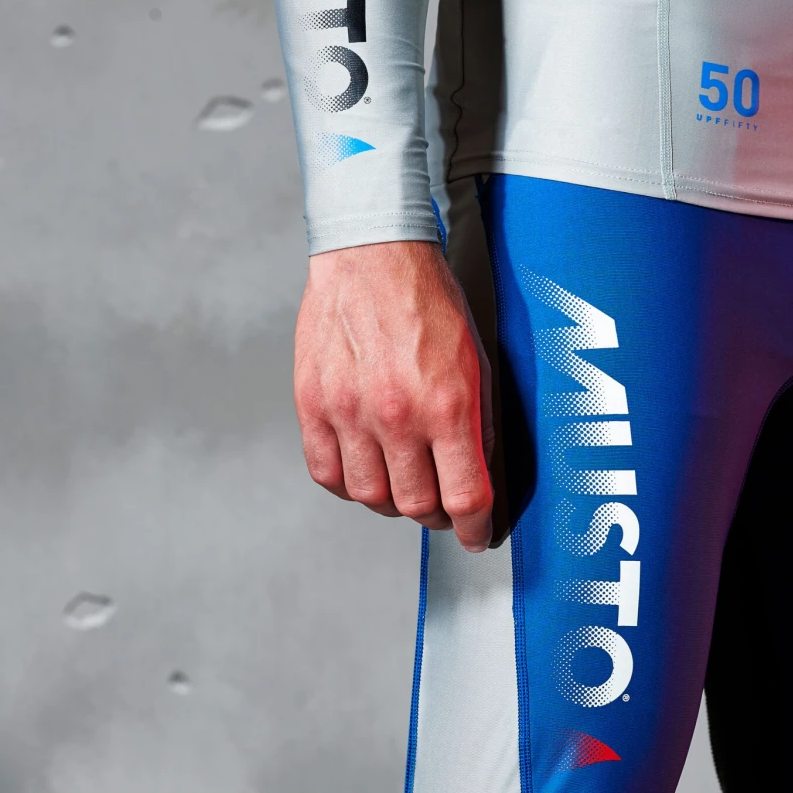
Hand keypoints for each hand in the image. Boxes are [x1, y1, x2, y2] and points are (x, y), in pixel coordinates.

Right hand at [293, 240, 495, 550]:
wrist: (373, 256)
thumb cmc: (428, 300)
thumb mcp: (477, 360)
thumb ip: (478, 423)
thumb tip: (480, 474)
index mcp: (446, 404)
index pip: (464, 496)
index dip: (475, 529)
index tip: (477, 535)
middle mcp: (396, 414)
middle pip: (417, 505)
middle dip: (437, 516)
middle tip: (444, 507)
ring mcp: (349, 412)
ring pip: (370, 497)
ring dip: (393, 503)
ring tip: (405, 484)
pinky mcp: (313, 404)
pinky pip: (327, 473)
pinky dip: (348, 485)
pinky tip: (366, 469)